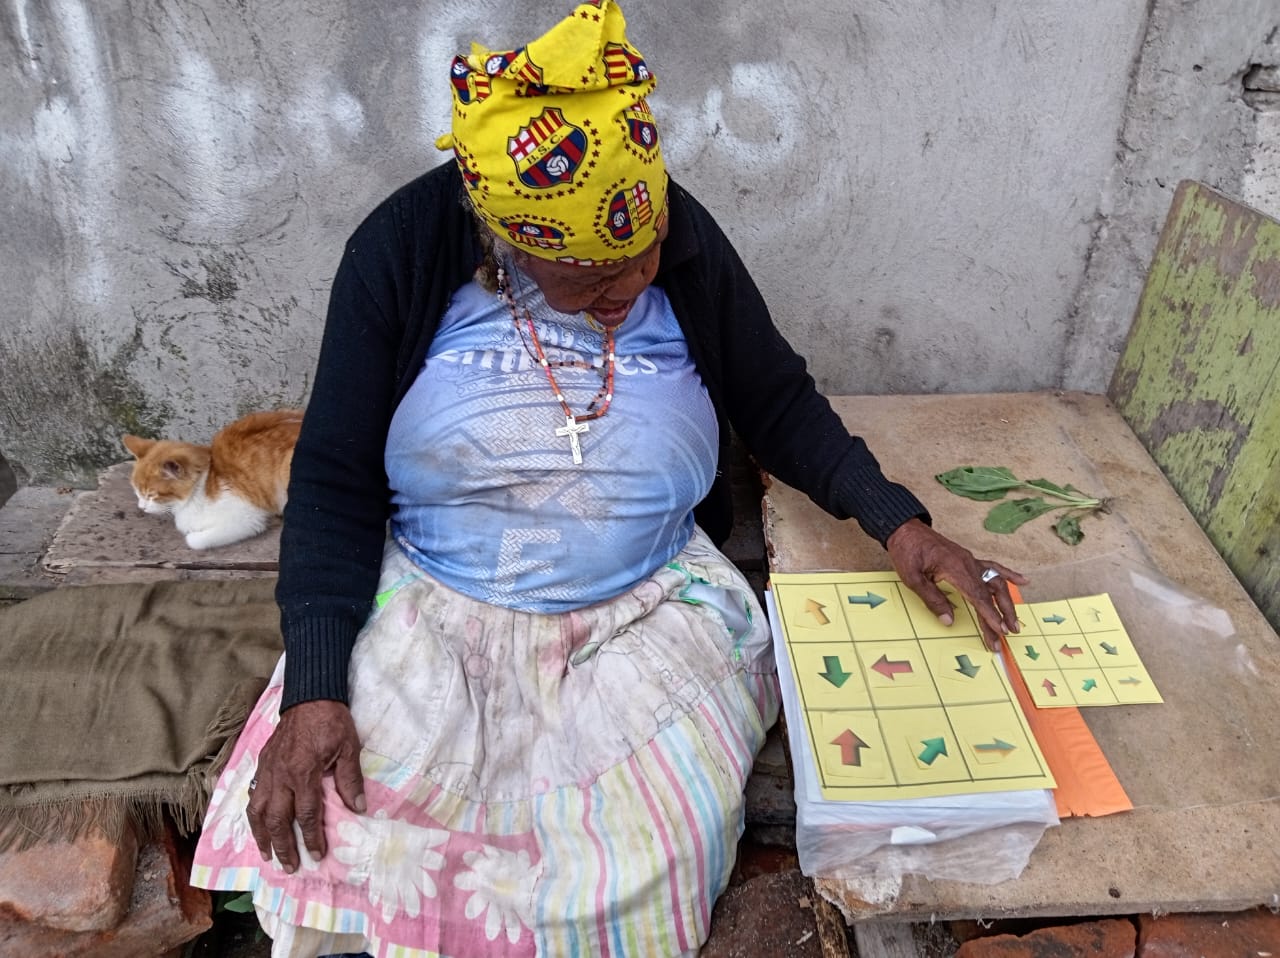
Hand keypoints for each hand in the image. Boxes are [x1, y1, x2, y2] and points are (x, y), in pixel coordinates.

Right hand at [245, 699, 365, 872]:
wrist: (309, 696)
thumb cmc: (331, 721)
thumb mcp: (348, 747)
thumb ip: (350, 779)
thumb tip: (358, 808)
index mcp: (304, 772)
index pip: (307, 813)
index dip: (312, 837)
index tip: (317, 855)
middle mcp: (281, 775)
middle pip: (277, 819)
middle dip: (283, 846)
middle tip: (290, 866)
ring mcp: (267, 770)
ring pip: (258, 811)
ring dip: (262, 836)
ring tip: (268, 854)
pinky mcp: (261, 764)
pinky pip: (252, 795)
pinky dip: (253, 814)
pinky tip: (257, 825)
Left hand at [886, 518, 1026, 649]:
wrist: (906, 529)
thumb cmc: (907, 552)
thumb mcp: (912, 578)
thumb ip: (932, 599)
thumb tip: (949, 621)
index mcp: (955, 568)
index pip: (978, 596)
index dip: (990, 615)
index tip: (1000, 630)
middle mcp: (968, 563)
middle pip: (990, 592)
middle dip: (1002, 614)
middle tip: (1010, 633)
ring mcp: (970, 560)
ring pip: (995, 581)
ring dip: (1007, 602)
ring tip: (1015, 621)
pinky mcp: (968, 559)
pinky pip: (993, 567)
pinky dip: (1009, 575)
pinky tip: (1023, 581)